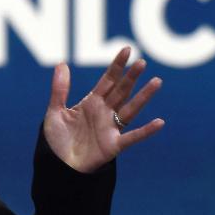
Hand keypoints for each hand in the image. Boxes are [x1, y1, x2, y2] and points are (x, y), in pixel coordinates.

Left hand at [43, 47, 163, 172]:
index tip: (127, 49)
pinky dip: (145, 131)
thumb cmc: (57, 139)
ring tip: (156, 82)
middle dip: (131, 77)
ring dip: (143, 96)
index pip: (108, 80)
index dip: (117, 66)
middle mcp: (105, 112)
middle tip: (142, 62)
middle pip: (121, 91)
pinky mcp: (113, 145)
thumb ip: (60, 89)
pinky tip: (159, 122)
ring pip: (130, 109)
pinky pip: (132, 137)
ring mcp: (111, 128)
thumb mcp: (55, 112)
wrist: (57, 165)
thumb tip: (62, 63)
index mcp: (92, 102)